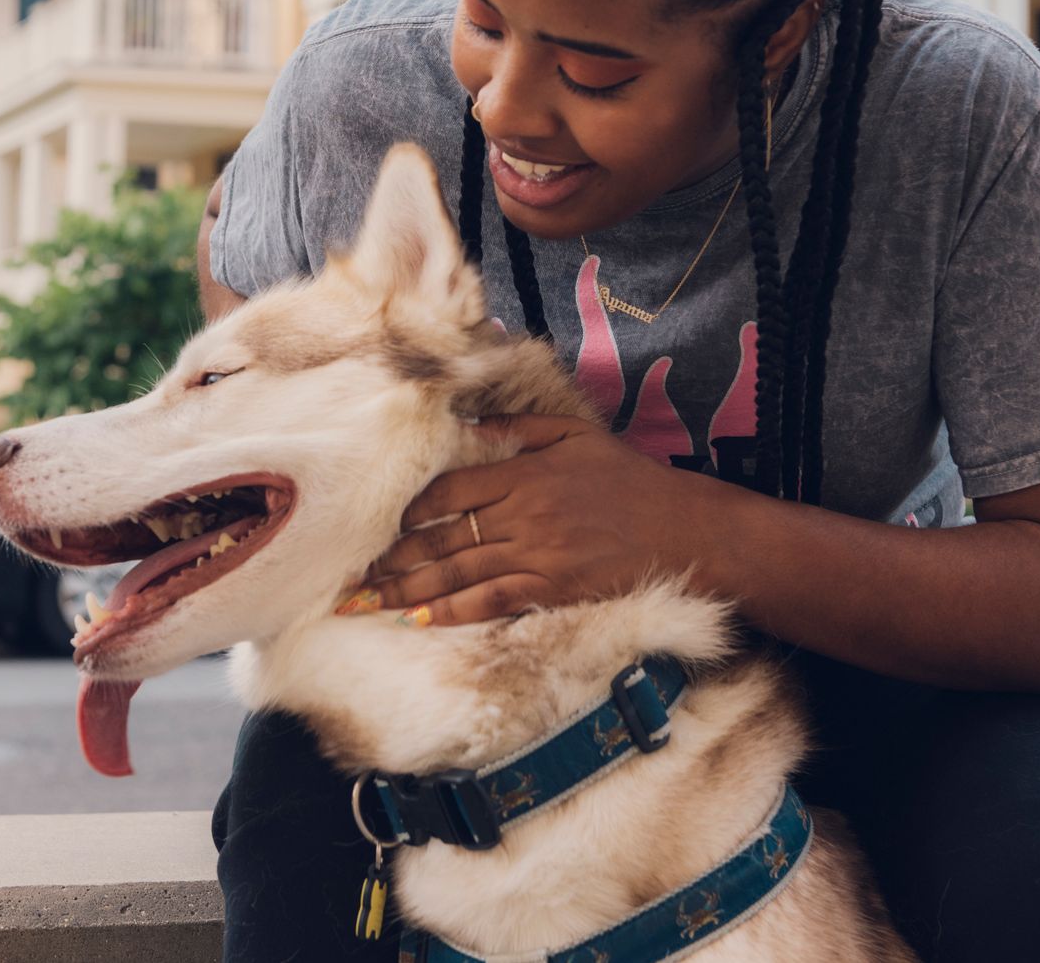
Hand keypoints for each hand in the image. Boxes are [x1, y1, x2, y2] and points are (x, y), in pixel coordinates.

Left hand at [364, 414, 684, 624]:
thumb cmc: (632, 479)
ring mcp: (537, 553)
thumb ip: (522, 424)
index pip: (450, 489)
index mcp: (524, 471)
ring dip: (408, 588)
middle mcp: (523, 512)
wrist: (686, 529)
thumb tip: (471, 421)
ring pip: (459, 571)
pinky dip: (454, 609)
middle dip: (394, 555)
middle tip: (352, 573)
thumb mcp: (577, 434)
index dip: (411, 509)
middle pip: (443, 535)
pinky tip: (422, 617)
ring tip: (368, 601)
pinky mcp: (554, 588)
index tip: (385, 522)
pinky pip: (493, 600)